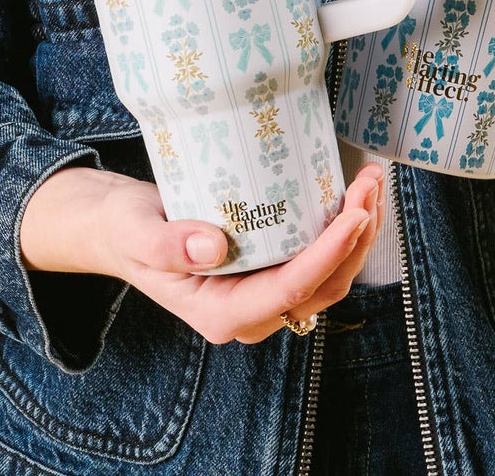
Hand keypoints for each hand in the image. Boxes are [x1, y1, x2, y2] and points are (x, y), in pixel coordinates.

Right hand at [20, 161, 385, 343]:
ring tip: (372, 180)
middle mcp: (251, 313)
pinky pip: (321, 259)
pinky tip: (353, 191)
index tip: (355, 214)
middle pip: (324, 286)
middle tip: (371, 183)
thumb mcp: (135, 232)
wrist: (122, 227)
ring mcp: (265, 294)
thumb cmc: (126, 229)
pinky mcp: (272, 269)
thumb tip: (215, 246)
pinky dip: (344, 227)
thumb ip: (167, 244)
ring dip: (359, 231)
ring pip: (331, 276)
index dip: (330, 254)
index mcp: (221, 314)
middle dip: (357, 237)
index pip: (290, 289)